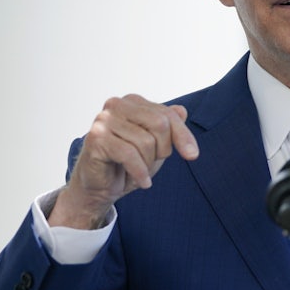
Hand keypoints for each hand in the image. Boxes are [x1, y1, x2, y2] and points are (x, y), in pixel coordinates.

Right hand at [48, 95, 198, 228]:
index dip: (183, 136)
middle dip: (163, 149)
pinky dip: (139, 172)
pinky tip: (141, 181)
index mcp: (133, 102)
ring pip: (145, 142)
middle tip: (151, 163)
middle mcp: (117, 105)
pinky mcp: (97, 138)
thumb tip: (182, 111)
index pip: (167, 115)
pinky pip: (129, 155)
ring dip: (148, 164)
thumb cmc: (127, 164)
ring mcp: (104, 120)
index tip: (192, 155)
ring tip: (139, 170)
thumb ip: (169, 127)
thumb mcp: (156, 146)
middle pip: (159, 124)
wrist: (99, 187)